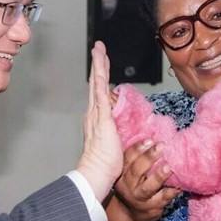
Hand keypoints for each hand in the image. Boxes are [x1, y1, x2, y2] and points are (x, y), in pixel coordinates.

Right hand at [77, 41, 122, 199]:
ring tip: (99, 49)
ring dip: (99, 66)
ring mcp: (95, 114)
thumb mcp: (114, 144)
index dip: (102, 78)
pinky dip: (100, 79)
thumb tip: (128, 130)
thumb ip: (118, 134)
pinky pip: (100, 94)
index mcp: (96, 119)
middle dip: (98, 65)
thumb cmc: (105, 165)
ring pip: (97, 84)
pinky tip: (100, 68)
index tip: (103, 64)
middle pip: (96, 83)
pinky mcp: (101, 118)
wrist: (96, 173)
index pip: (100, 93)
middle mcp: (93, 114)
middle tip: (98, 48)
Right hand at [113, 140, 179, 220]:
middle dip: (148, 158)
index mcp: (122, 173)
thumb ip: (138, 158)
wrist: (130, 215)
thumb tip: (154, 136)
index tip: (150, 140)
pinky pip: (163, 199)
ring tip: (168, 167)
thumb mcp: (130, 173)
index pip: (127, 158)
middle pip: (136, 171)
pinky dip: (172, 191)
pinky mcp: (152, 208)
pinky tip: (180, 185)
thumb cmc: (134, 186)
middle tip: (161, 146)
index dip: (138, 148)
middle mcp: (128, 186)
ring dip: (159, 177)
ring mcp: (140, 198)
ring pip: (148, 187)